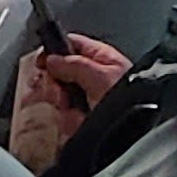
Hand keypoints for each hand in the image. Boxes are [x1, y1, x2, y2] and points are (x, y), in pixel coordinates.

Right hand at [5, 35, 127, 168]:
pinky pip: (66, 118)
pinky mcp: (85, 119)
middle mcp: (92, 77)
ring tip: (78, 114)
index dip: (52, 52)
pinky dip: (70, 122)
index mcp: (100, 58)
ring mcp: (88, 99)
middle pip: (58, 74)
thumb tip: (51, 59)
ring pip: (59, 98)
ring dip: (65, 108)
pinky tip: (81, 124)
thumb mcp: (99, 76)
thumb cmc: (129, 100)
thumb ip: (73, 64)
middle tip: (63, 95)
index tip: (41, 63)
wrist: (136, 133)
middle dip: (56, 87)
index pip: (70, 44)